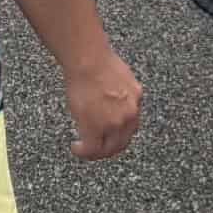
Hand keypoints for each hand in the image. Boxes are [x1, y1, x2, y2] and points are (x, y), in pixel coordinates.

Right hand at [65, 46, 142, 161]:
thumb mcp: (120, 74)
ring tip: (84, 149)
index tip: (109, 134)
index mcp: (136, 97)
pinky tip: (76, 148)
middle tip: (96, 147)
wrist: (88, 60)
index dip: (119, 133)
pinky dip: (83, 152)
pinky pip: (91, 149)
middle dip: (109, 147)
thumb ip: (121, 91)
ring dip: (96, 152)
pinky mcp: (96, 129)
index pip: (132, 124)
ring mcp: (114, 123)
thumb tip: (112, 96)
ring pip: (108, 149)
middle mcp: (130, 113)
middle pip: (122, 141)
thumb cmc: (98, 59)